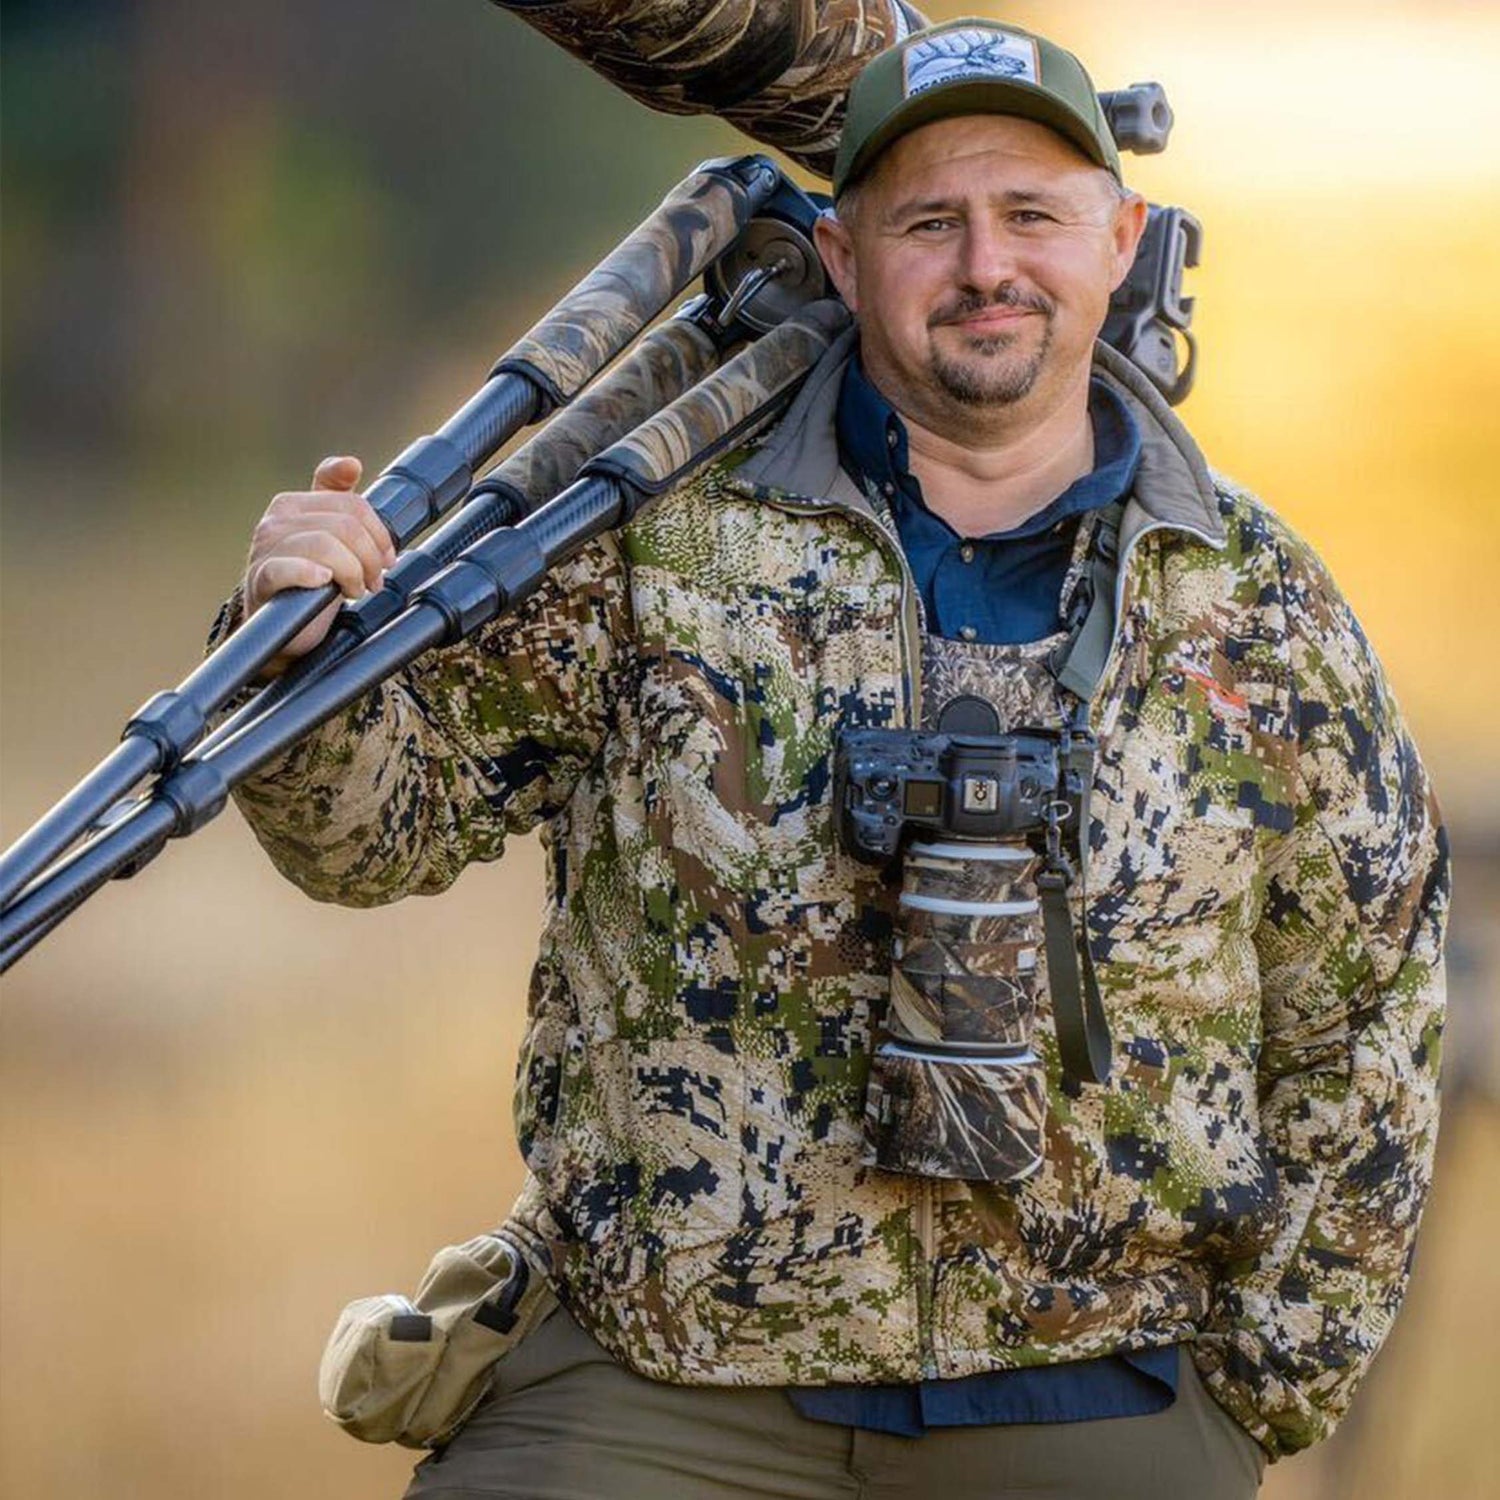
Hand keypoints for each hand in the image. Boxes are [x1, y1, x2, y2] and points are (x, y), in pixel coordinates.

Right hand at [243, 456, 397, 672]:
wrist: (282, 626)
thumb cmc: (310, 580)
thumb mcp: (329, 536)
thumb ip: (339, 499)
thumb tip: (352, 463)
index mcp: (295, 504)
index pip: (351, 504)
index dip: (378, 533)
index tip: (386, 557)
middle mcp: (276, 519)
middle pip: (345, 525)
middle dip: (370, 557)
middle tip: (373, 581)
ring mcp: (265, 547)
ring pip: (326, 544)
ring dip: (352, 572)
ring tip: (355, 590)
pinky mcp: (262, 578)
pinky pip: (288, 567)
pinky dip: (311, 573)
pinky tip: (324, 582)